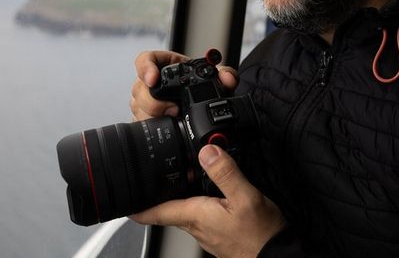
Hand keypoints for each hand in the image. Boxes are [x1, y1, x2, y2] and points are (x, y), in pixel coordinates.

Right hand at [130, 50, 238, 119]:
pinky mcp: (147, 118)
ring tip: (173, 118)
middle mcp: (153, 83)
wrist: (204, 106)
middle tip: (172, 108)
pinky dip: (152, 126)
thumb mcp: (217, 80)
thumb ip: (226, 75)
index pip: (146, 60)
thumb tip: (227, 78)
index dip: (146, 68)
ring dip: (153, 115)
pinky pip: (141, 121)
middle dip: (153, 101)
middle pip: (140, 88)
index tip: (153, 78)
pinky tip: (166, 127)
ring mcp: (147, 101)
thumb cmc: (205, 87)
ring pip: (138, 106)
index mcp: (167, 66)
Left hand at [130, 145, 285, 257]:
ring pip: (184, 210)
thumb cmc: (260, 235)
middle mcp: (196, 226)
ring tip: (182, 175)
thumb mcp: (245, 197)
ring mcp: (207, 232)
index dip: (136, 205)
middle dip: (160, 191)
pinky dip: (198, 200)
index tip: (122, 198)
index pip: (155, 212)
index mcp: (196, 215)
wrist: (276, 256)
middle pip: (168, 208)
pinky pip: (200, 214)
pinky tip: (211, 191)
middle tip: (154, 173)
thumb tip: (207, 150)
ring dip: (180, 195)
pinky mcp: (219, 233)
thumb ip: (225, 172)